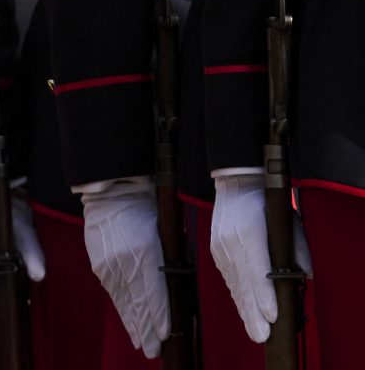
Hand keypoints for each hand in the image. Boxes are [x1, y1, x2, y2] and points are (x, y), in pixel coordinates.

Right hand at [80, 179, 168, 356]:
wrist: (112, 194)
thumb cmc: (146, 211)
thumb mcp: (165, 235)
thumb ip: (169, 262)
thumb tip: (177, 290)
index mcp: (145, 254)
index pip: (153, 293)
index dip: (159, 317)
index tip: (165, 335)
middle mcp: (124, 262)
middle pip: (136, 303)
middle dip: (146, 329)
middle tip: (153, 350)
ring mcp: (108, 264)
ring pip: (122, 301)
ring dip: (132, 324)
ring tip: (140, 343)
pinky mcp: (98, 264)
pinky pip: (112, 291)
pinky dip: (121, 308)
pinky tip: (127, 321)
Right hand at [210, 172, 311, 343]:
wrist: (235, 185)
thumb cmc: (267, 204)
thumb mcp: (289, 221)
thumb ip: (298, 248)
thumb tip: (306, 274)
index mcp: (248, 232)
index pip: (257, 269)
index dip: (265, 294)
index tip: (273, 315)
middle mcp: (230, 242)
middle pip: (243, 283)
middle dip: (252, 313)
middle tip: (261, 336)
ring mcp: (220, 247)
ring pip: (234, 284)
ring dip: (244, 310)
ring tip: (254, 332)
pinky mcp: (215, 251)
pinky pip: (228, 278)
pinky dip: (238, 296)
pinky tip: (245, 311)